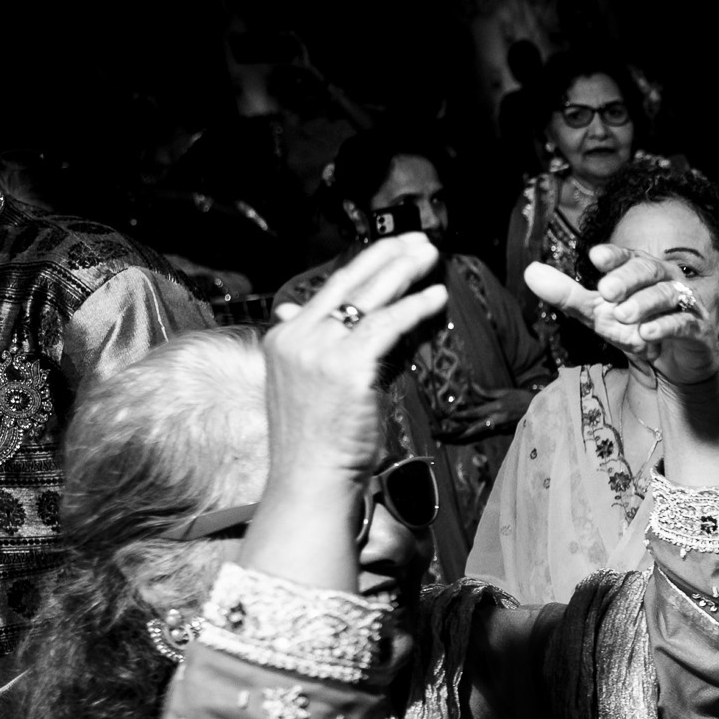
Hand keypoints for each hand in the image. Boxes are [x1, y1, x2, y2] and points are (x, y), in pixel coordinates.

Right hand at [261, 234, 449, 487]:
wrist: (311, 477)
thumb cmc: (318, 439)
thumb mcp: (303, 382)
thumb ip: (311, 345)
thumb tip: (293, 311)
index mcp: (283, 337)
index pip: (329, 290)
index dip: (363, 265)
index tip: (391, 248)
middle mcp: (295, 337)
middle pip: (348, 284)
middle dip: (386, 257)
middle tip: (418, 241)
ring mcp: (317, 351)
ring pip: (368, 299)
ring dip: (403, 273)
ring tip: (430, 258)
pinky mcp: (344, 368)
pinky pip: (386, 326)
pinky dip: (413, 309)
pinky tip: (435, 298)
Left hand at [524, 245, 718, 387]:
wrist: (672, 367)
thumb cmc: (636, 330)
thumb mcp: (598, 313)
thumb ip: (568, 294)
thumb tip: (530, 271)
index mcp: (643, 272)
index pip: (629, 256)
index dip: (615, 256)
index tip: (596, 257)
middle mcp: (667, 282)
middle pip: (650, 270)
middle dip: (628, 278)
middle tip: (605, 291)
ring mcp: (685, 305)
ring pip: (669, 294)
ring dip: (645, 303)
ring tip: (623, 315)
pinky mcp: (698, 331)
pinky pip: (684, 323)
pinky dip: (666, 327)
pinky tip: (647, 334)